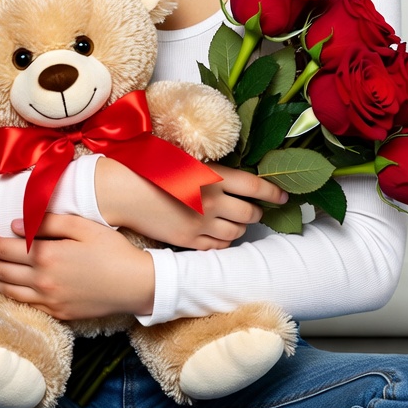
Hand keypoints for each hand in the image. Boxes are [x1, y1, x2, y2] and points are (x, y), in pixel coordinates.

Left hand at [0, 214, 154, 320]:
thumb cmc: (112, 250)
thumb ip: (46, 224)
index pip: (4, 248)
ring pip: (8, 290)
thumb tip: (15, 226)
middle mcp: (43, 280)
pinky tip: (1, 289)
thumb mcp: (82, 226)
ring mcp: (49, 299)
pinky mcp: (58, 312)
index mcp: (47, 256)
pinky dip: (6, 296)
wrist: (136, 284)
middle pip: (1, 270)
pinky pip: (24, 304)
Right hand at [95, 158, 287, 249]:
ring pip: (236, 233)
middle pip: (249, 213)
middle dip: (256, 212)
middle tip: (256, 209)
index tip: (283, 196)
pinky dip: (224, 242)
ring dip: (240, 228)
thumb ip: (212, 170)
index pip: (255, 186)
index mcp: (212, 176)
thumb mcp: (186, 160)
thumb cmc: (152, 167)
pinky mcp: (188, 240)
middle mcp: (212, 201)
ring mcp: (201, 224)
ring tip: (236, 221)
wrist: (124, 190)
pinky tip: (218, 234)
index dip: (273, 192)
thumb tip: (235, 179)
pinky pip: (217, 247)